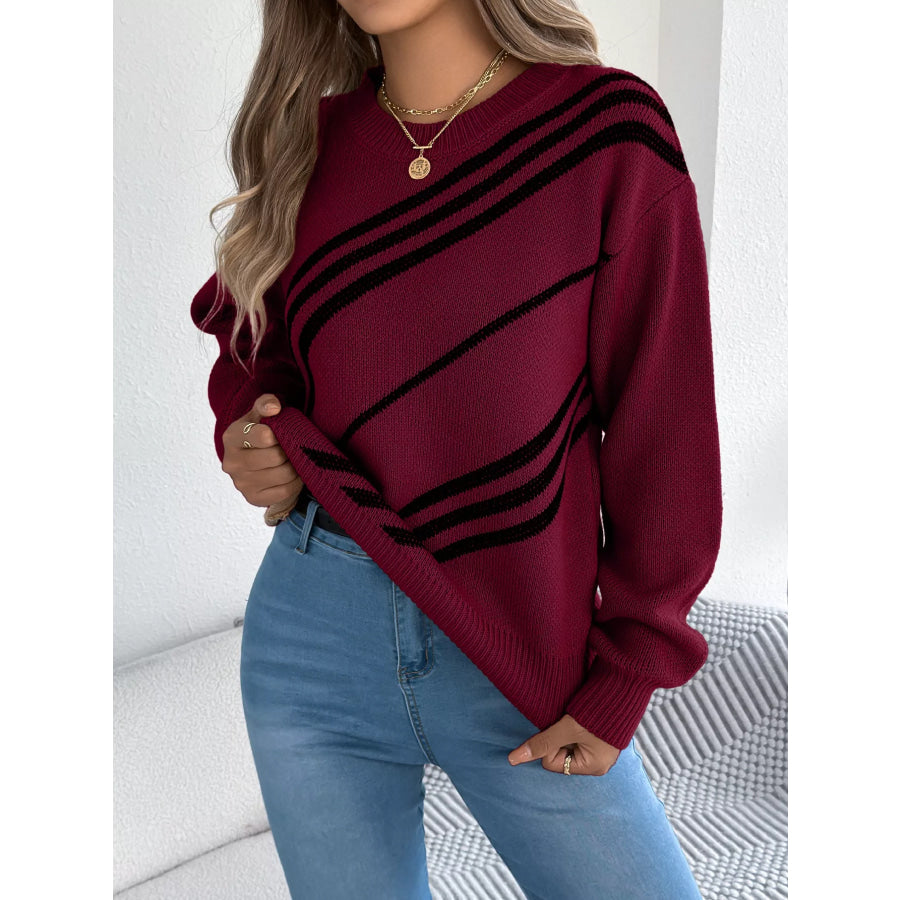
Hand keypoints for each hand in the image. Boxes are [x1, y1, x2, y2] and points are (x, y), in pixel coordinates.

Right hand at [222, 394, 304, 509]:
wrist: (254, 458)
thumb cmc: (260, 432)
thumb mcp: (260, 414)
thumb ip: (266, 404)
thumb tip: (274, 407)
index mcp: (231, 437)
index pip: (264, 436)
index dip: (280, 434)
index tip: (280, 434)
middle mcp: (231, 462)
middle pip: (276, 457)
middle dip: (289, 451)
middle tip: (291, 448)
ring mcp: (241, 483)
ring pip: (283, 475)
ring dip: (295, 466)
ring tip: (293, 460)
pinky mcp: (252, 498)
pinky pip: (285, 491)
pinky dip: (295, 482)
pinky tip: (292, 474)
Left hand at [507, 714, 620, 775]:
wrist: (623, 689)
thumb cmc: (596, 712)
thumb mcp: (566, 729)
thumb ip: (541, 743)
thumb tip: (513, 760)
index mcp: (593, 767)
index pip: (553, 763)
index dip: (550, 745)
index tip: (560, 728)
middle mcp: (598, 763)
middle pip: (560, 755)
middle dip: (558, 738)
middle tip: (568, 723)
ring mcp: (601, 750)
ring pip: (567, 744)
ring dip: (566, 731)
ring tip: (576, 718)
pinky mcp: (602, 738)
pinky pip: (577, 737)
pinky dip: (574, 727)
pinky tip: (580, 717)